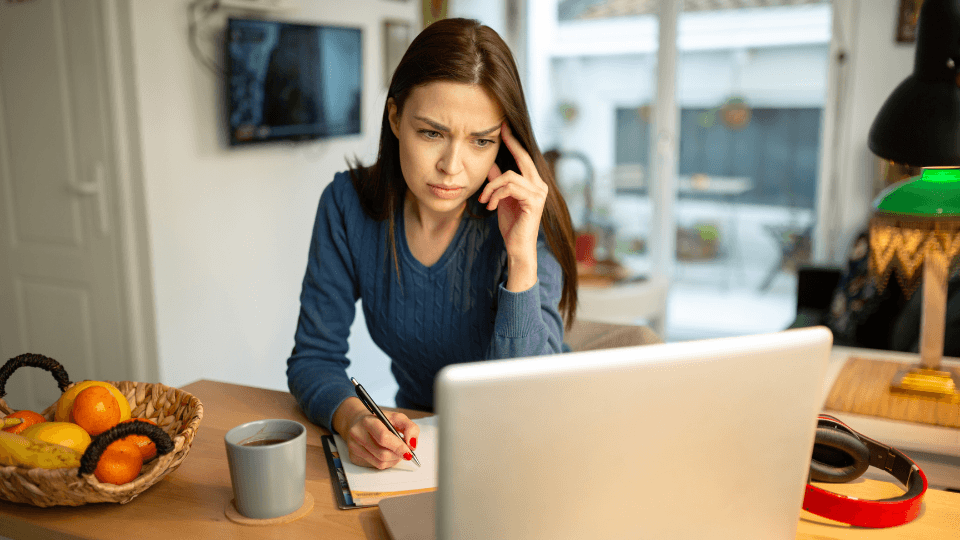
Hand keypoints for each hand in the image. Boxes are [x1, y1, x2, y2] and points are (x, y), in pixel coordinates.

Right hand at [332, 397, 419, 468]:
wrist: (359, 422)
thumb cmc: (380, 420)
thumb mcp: (397, 418)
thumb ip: (410, 428)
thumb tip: (412, 444)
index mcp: (368, 421)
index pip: (383, 437)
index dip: (398, 447)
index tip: (409, 452)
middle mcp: (357, 434)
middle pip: (382, 453)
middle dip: (398, 455)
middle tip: (406, 453)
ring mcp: (354, 447)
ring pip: (380, 462)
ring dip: (393, 460)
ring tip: (396, 452)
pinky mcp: (353, 457)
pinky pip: (375, 466)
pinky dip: (386, 462)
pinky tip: (386, 454)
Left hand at [479, 122, 546, 291]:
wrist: (518, 247)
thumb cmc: (512, 225)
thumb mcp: (501, 198)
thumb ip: (497, 181)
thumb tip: (490, 163)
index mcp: (533, 183)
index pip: (523, 157)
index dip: (513, 141)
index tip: (503, 126)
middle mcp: (540, 185)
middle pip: (523, 158)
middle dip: (510, 142)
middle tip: (499, 130)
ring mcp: (539, 192)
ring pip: (509, 176)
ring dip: (491, 187)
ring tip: (485, 201)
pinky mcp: (533, 201)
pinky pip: (509, 187)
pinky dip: (496, 195)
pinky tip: (491, 206)